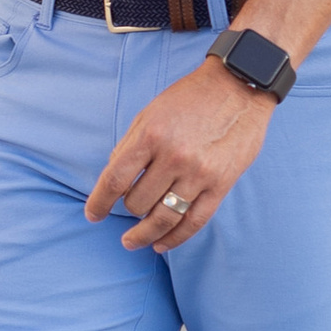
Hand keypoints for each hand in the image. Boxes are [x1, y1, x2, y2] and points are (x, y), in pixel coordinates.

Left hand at [85, 59, 275, 251]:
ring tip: (133, 242)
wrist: (239, 86)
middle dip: (128, 209)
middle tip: (127, 210)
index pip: (115, 180)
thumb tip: (114, 181)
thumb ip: (130, 146)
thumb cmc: (190, 98)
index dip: (99, 202)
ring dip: (144, 234)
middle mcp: (174, 157)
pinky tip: (161, 244)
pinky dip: (175, 238)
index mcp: (151, 135)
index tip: (92, 215)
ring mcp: (199, 173)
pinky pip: (195, 221)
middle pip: (138, 201)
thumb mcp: (151, 113)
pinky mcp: (221, 185)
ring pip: (164, 217)